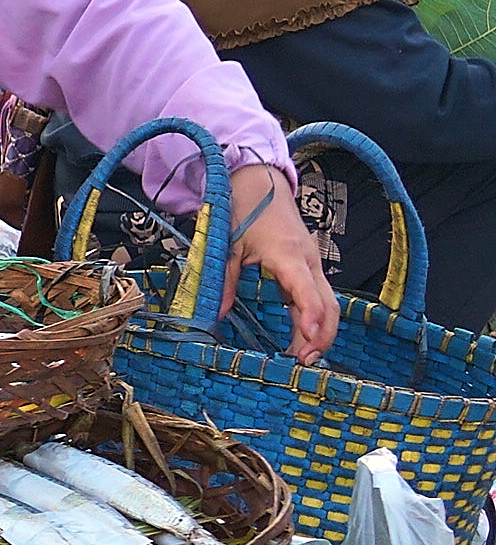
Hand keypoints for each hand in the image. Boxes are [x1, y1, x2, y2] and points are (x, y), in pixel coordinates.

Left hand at [221, 163, 336, 361]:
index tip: (309, 340)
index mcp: (287, 254)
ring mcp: (310, 263)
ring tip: (302, 357)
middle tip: (304, 363)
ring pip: (326, 302)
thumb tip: (217, 313)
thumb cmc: (244, 209)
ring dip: (319, 330)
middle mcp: (306, 260)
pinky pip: (316, 295)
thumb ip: (224, 280)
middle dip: (321, 334)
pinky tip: (302, 336)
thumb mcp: (227, 245)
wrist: (258, 182)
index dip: (310, 316)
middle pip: (327, 303)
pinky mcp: (306, 265)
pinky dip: (312, 317)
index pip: (306, 289)